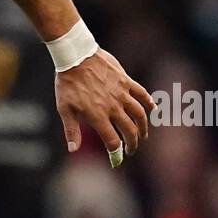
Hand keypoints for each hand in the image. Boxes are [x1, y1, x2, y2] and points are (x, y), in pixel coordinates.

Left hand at [55, 48, 153, 166]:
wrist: (76, 56)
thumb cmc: (67, 84)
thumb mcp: (64, 109)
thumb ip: (71, 130)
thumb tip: (73, 150)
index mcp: (98, 116)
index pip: (112, 141)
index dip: (116, 154)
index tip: (117, 160)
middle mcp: (113, 107)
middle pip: (129, 131)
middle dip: (132, 144)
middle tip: (131, 150)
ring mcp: (121, 94)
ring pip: (139, 114)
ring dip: (143, 127)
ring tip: (142, 135)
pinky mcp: (126, 81)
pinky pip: (142, 93)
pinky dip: (149, 102)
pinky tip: (153, 109)